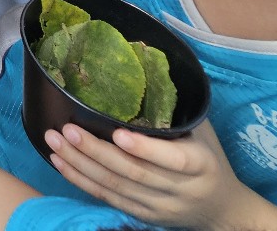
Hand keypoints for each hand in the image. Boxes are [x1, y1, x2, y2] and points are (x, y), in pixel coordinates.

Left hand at [46, 121, 276, 229]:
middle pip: (133, 173)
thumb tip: (141, 61)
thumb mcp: (202, 131)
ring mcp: (159, 206)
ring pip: (115, 186)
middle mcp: (180, 189)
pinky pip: (108, 198)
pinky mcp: (143, 215)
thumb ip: (173, 109)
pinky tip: (60, 162)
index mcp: (200, 164)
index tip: (117, 134)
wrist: (222, 209)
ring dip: (80, 164)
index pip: (173, 160)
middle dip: (95, 151)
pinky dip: (81, 181)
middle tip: (66, 128)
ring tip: (54, 141)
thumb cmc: (208, 157)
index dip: (145, 149)